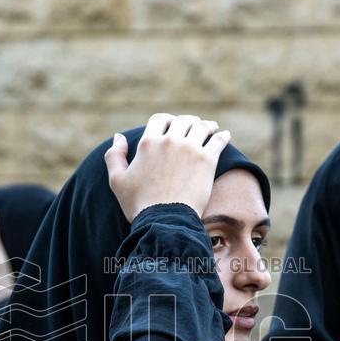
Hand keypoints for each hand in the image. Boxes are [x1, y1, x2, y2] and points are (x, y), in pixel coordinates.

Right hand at [104, 113, 230, 221]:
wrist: (163, 221)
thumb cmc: (139, 204)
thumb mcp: (117, 181)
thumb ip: (114, 156)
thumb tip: (119, 136)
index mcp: (148, 142)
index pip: (160, 119)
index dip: (167, 120)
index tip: (173, 125)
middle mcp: (170, 140)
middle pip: (183, 120)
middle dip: (189, 122)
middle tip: (195, 126)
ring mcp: (190, 149)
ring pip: (202, 126)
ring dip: (207, 125)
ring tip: (212, 129)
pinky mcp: (207, 160)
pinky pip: (218, 140)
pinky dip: (222, 136)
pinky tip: (224, 136)